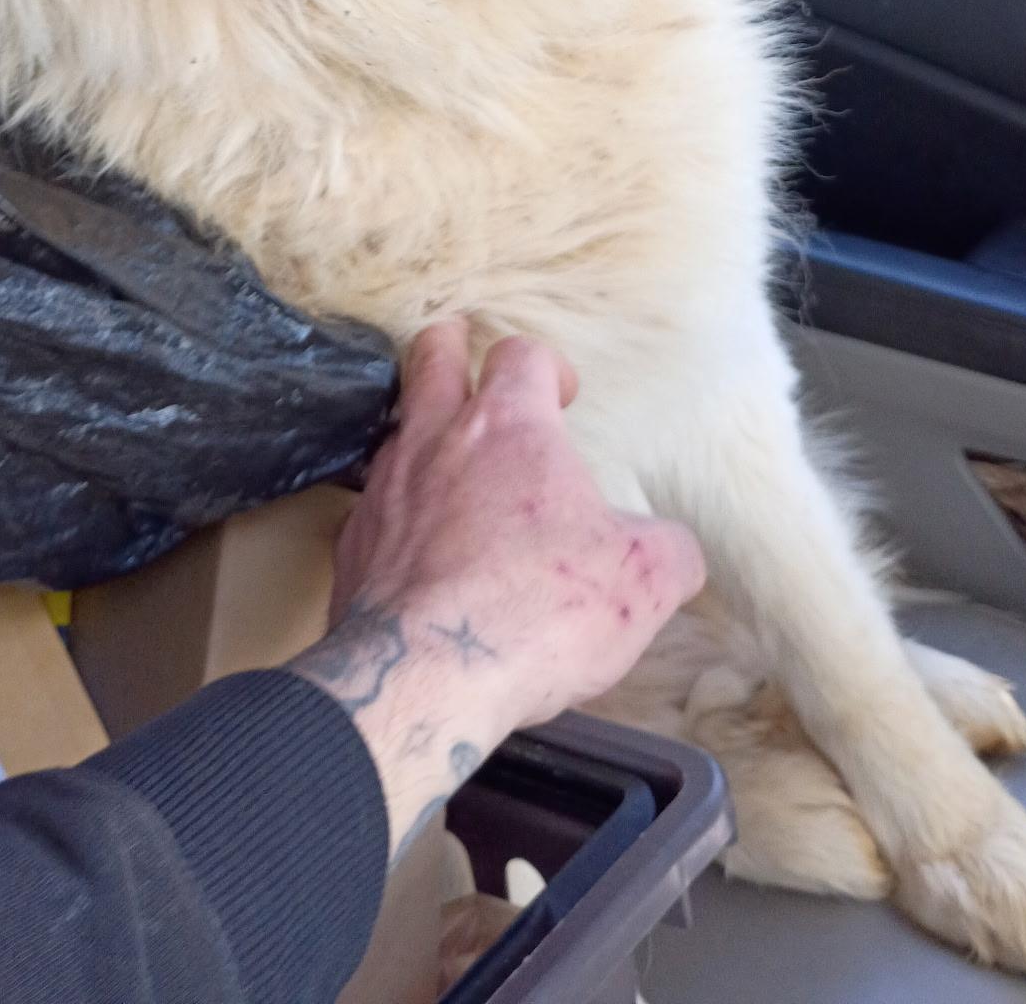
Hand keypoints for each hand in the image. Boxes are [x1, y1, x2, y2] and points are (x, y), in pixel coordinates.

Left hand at [290, 319, 704, 854]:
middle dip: (450, 349)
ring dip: (422, 435)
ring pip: (397, 431)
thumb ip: (667, 551)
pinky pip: (370, 508)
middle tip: (464, 355)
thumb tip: (673, 550)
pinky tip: (415, 548)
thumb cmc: (538, 612)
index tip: (562, 395)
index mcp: (510, 428)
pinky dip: (395, 513)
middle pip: (431, 357)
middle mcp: (438, 440)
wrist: (425, 676)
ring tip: (445, 463)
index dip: (546, 366)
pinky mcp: (352, 546)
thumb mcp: (643, 582)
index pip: (522, 356)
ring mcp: (385, 490)